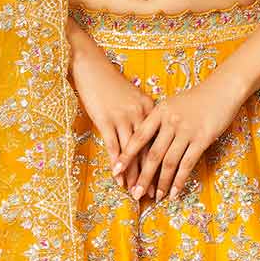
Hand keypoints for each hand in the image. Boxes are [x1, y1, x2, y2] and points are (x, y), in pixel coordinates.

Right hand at [68, 36, 155, 189]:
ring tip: (137, 193)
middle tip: (155, 195)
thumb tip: (148, 134)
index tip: (168, 180)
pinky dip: (118, 165)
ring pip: (133, 153)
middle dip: (152, 175)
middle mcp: (140, 114)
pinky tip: (119, 179)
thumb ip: (142, 114)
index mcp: (151, 108)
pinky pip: (114, 147)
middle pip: (149, 150)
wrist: (91, 65)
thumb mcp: (133, 96)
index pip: (160, 141)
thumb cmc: (111, 82)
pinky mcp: (106, 120)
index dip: (164, 163)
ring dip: (135, 175)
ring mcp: (123, 117)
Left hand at [114, 73, 244, 202]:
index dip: (127, 155)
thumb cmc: (196, 98)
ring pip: (169, 162)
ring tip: (155, 197)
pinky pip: (188, 163)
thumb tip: (144, 142)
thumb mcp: (172, 104)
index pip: (139, 137)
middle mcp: (170, 121)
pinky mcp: (202, 139)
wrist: (223, 88)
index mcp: (159, 112)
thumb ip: (158, 121)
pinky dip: (179, 180)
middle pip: (152, 154)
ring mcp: (186, 130)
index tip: (116, 170)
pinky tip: (174, 192)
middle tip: (135, 193)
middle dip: (142, 177)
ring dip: (161, 182)